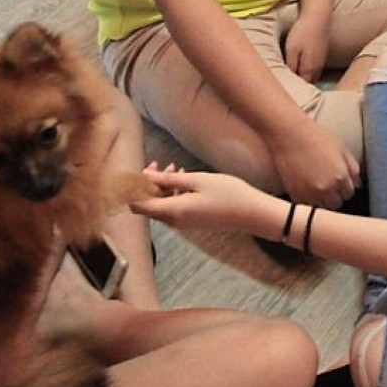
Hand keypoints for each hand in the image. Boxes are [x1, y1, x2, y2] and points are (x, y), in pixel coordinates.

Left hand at [132, 165, 279, 234]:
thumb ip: (169, 179)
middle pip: (147, 204)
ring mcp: (183, 223)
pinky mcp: (191, 221)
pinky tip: (184, 177)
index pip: (137, 205)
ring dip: (162, 186)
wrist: (252, 214)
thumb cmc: (228, 195)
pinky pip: (173, 207)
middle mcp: (174, 220)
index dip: (133, 188)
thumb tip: (145, 176)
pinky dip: (173, 192)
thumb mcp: (197, 180)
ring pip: (160, 204)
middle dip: (148, 183)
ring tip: (175, 166)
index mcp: (172, 211)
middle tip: (158, 164)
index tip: (140, 170)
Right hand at [270, 119, 358, 208]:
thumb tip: (359, 184)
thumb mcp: (340, 148)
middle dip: (334, 194)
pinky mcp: (295, 195)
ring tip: (316, 184)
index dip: (344, 186)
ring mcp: (309, 194)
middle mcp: (326, 189)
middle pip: (336, 203)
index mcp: (340, 177)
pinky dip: (308, 199)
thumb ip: (353, 168)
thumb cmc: (315, 137)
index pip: (349, 193)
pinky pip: (306, 205)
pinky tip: (305, 185)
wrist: (287, 134)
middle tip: (327, 182)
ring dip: (321, 199)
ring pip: (322, 207)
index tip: (338, 179)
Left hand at [283, 14, 327, 83]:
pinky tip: (302, 65)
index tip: (284, 90)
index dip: (294, 90)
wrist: (318, 17)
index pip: (301, 86)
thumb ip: (291, 66)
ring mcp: (322, 60)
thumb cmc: (302, 33)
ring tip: (294, 78)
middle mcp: (318, 68)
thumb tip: (289, 79)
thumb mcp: (291, 50)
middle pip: (308, 82)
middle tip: (288, 86)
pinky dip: (308, 70)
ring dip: (305, 78)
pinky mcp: (323, 53)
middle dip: (300, 85)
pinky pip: (315, 67)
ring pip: (313, 75)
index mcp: (309, 69)